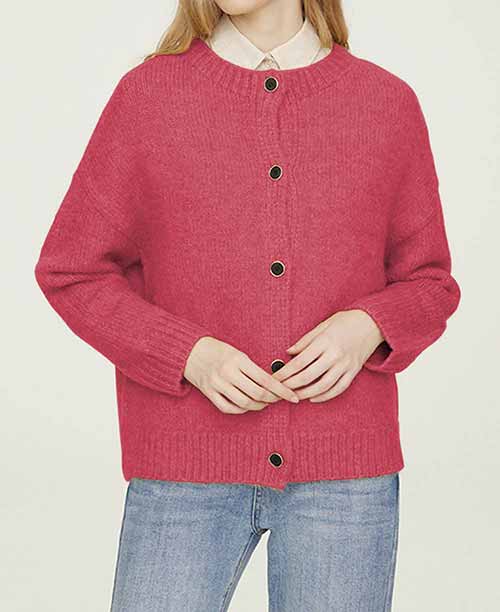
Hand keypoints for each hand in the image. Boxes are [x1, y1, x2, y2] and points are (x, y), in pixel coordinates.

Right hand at [184, 336, 299, 413]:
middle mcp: (228, 373)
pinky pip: (229, 408)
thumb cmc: (217, 350)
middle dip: (273, 399)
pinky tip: (248, 406)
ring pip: (245, 404)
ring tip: (265, 403)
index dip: (282, 390)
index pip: (266, 379)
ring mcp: (217, 384)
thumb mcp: (237, 353)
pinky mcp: (209, 393)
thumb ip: (253, 368)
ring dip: (259, 406)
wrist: (190, 351)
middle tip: (279, 399)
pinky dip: (242, 410)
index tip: (293, 396)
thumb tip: (273, 383)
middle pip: (257, 394)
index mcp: (238, 360)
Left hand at [272, 310, 383, 401]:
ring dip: (305, 393)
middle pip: (308, 376)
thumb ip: (305, 340)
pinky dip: (324, 396)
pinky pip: (338, 389)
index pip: (300, 362)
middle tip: (279, 389)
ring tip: (293, 395)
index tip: (275, 378)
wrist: (373, 324)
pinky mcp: (354, 372)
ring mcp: (346, 365)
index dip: (285, 372)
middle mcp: (335, 355)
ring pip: (323, 386)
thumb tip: (289, 352)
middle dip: (291, 385)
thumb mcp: (323, 325)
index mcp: (325, 341)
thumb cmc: (345, 322)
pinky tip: (313, 398)